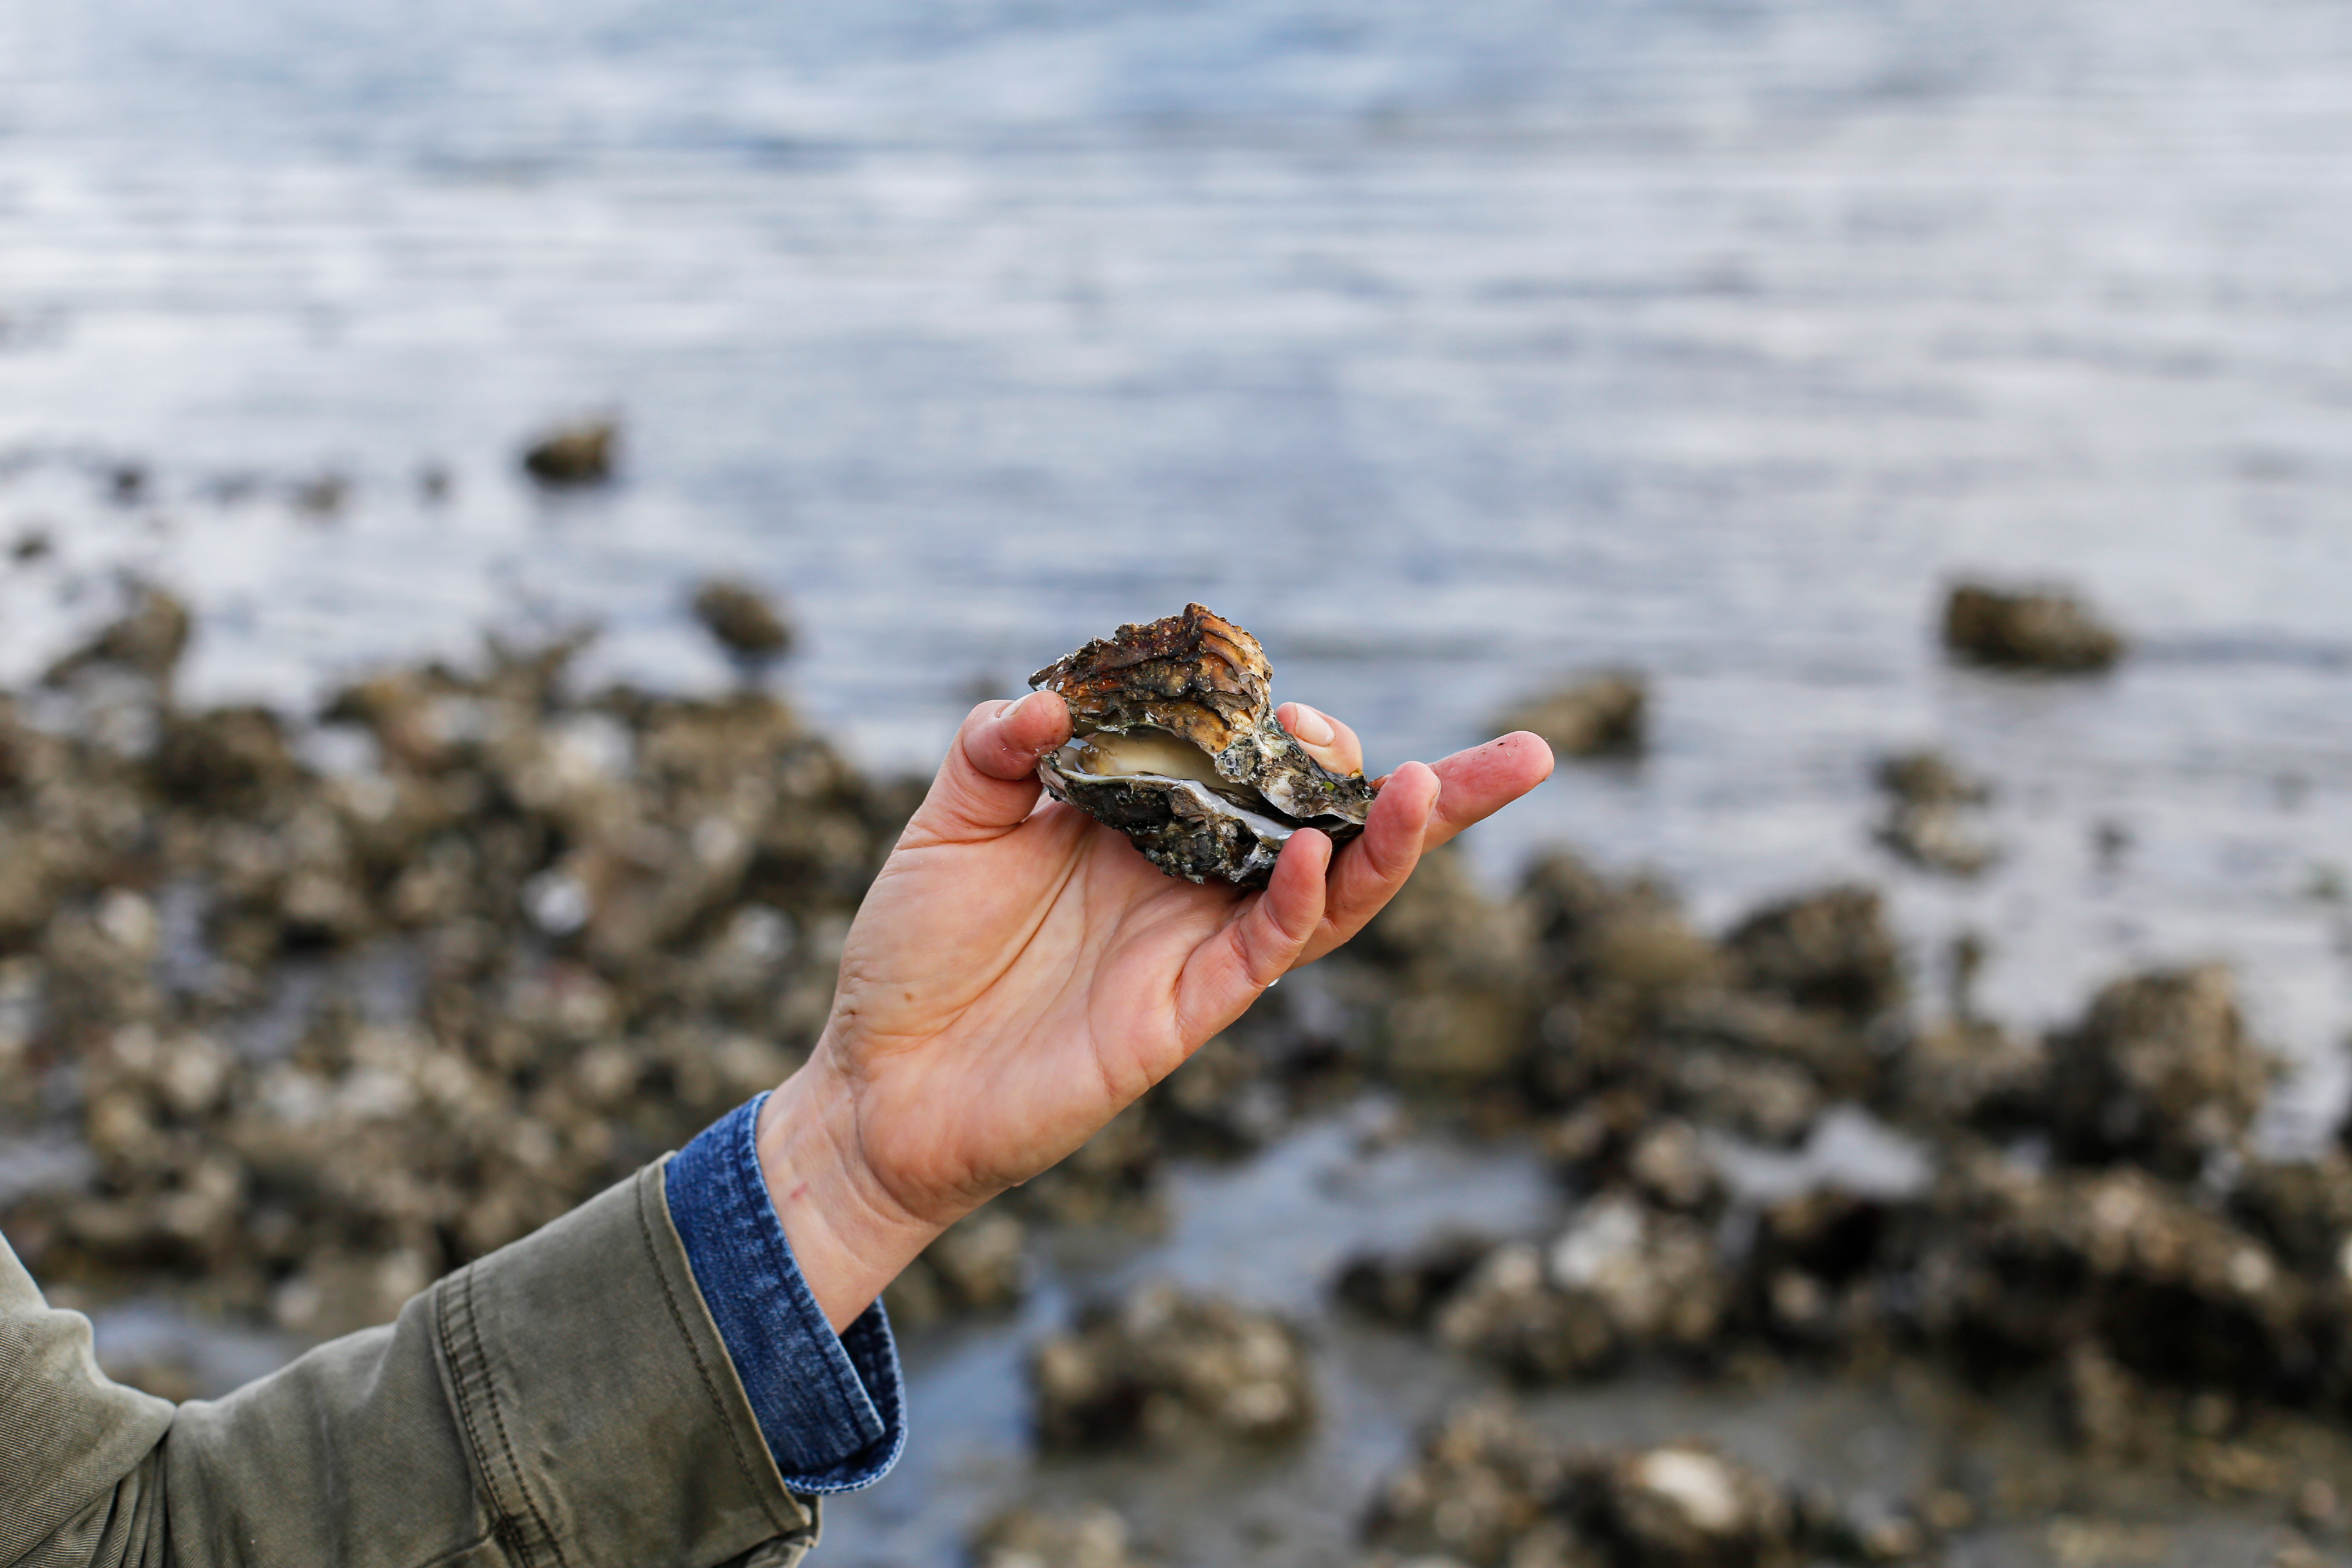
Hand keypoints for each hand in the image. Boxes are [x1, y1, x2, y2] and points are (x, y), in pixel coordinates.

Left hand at [757, 692, 1552, 1327]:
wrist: (876, 1084)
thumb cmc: (917, 954)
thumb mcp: (949, 826)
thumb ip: (995, 751)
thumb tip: (1053, 702)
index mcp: (1153, 826)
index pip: (1261, 768)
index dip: (1299, 729)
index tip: (1290, 692)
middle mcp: (1195, 885)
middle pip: (1338, 829)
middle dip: (1434, 793)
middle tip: (1522, 755)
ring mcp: (1198, 950)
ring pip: (1332, 895)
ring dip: (1392, 844)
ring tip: (1438, 784)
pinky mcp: (1181, 1014)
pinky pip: (1262, 955)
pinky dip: (1298, 902)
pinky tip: (1314, 851)